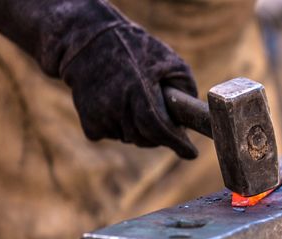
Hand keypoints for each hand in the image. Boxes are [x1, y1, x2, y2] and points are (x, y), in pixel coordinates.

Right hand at [62, 24, 198, 158]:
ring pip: (130, 138)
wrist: (90, 42)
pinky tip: (115, 104)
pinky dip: (118, 126)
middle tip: (159, 115)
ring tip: (132, 99)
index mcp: (138, 89)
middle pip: (147, 138)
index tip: (191, 154)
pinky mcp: (90, 123)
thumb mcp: (170, 60)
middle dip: (159, 133)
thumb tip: (190, 120)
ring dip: (137, 128)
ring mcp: (101, 116)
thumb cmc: (136, 50)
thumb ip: (185, 90)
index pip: (159, 128)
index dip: (177, 143)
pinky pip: (113, 136)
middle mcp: (117, 105)